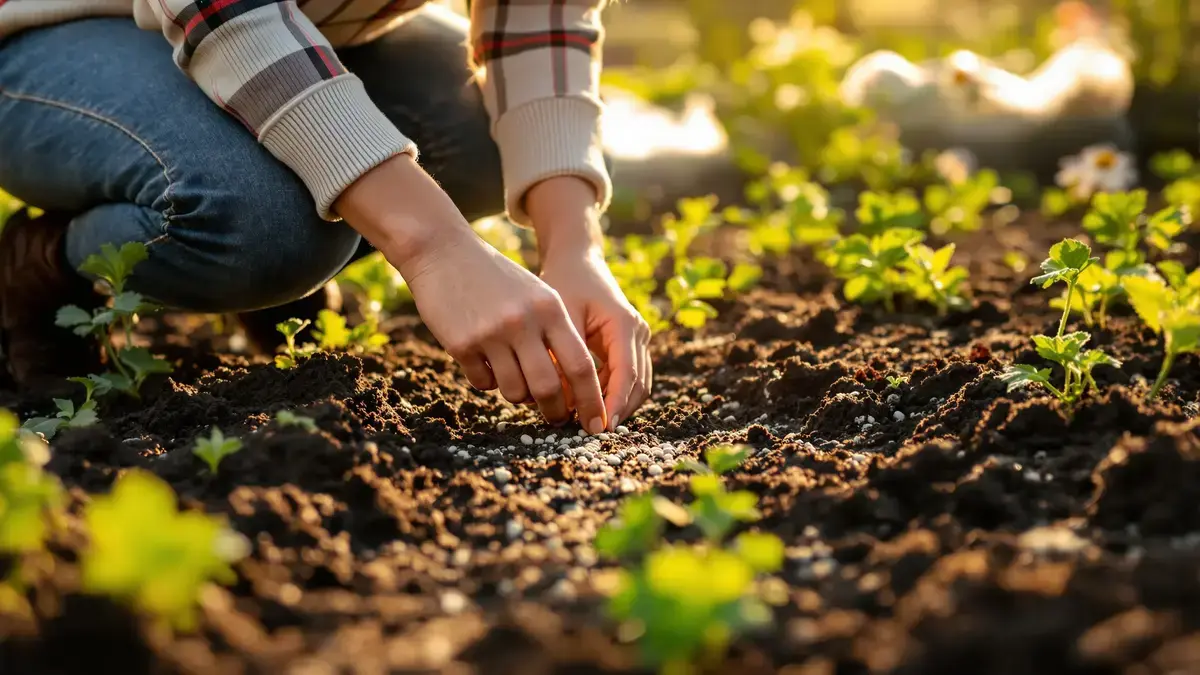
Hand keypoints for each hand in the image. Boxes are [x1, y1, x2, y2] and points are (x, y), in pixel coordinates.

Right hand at [334, 156, 607, 431]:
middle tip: (557, 419)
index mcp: (550, 308)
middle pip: (549, 387)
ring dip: (518, 395)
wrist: (442, 251)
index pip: (580, 365)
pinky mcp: (462, 343)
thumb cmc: (495, 278)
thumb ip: (555, 333)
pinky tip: (483, 362)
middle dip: (555, 411)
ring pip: (515, 391)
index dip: (591, 399)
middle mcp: (524, 321)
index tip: (596, 422)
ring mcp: (492, 333)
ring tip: (515, 382)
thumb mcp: (536, 295)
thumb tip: (571, 387)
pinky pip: (483, 382)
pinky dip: (487, 381)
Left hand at [527, 177, 652, 429]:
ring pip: (636, 384)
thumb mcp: (559, 317)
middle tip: (589, 431)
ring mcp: (637, 338)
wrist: (576, 259)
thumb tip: (563, 401)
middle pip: (638, 385)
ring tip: (586, 421)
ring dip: (616, 404)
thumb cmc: (564, 282)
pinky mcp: (629, 343)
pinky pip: (626, 376)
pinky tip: (587, 404)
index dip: (615, 405)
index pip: (627, 375)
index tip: (599, 428)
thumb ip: (564, 357)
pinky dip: (611, 392)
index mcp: (624, 324)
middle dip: (617, 410)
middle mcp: (638, 332)